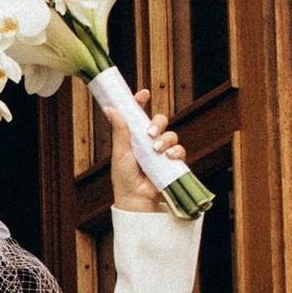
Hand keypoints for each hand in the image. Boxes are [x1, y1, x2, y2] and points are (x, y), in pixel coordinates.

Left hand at [109, 83, 187, 214]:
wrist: (135, 198)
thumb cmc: (124, 177)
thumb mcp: (120, 152)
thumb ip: (120, 130)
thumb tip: (111, 108)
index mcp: (135, 136)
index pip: (139, 114)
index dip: (142, 102)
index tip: (144, 94)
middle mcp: (149, 141)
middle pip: (160, 121)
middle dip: (158, 123)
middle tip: (150, 133)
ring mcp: (162, 151)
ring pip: (171, 134)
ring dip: (166, 139)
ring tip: (157, 150)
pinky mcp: (172, 162)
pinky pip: (180, 150)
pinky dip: (176, 151)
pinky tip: (168, 156)